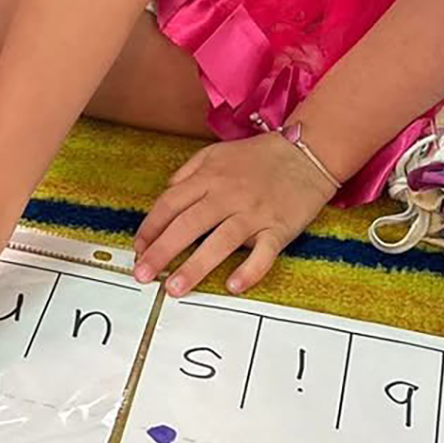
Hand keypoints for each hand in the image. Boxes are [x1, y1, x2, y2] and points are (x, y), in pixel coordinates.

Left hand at [133, 134, 332, 297]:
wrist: (306, 153)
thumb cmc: (258, 156)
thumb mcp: (215, 154)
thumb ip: (188, 173)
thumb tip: (166, 196)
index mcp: (209, 177)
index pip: (171, 204)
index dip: (151, 227)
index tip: (138, 249)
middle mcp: (228, 195)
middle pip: (187, 224)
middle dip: (161, 252)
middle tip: (142, 275)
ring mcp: (254, 213)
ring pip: (220, 241)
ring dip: (195, 267)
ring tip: (174, 289)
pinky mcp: (279, 228)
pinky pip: (263, 253)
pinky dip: (249, 270)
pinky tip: (232, 285)